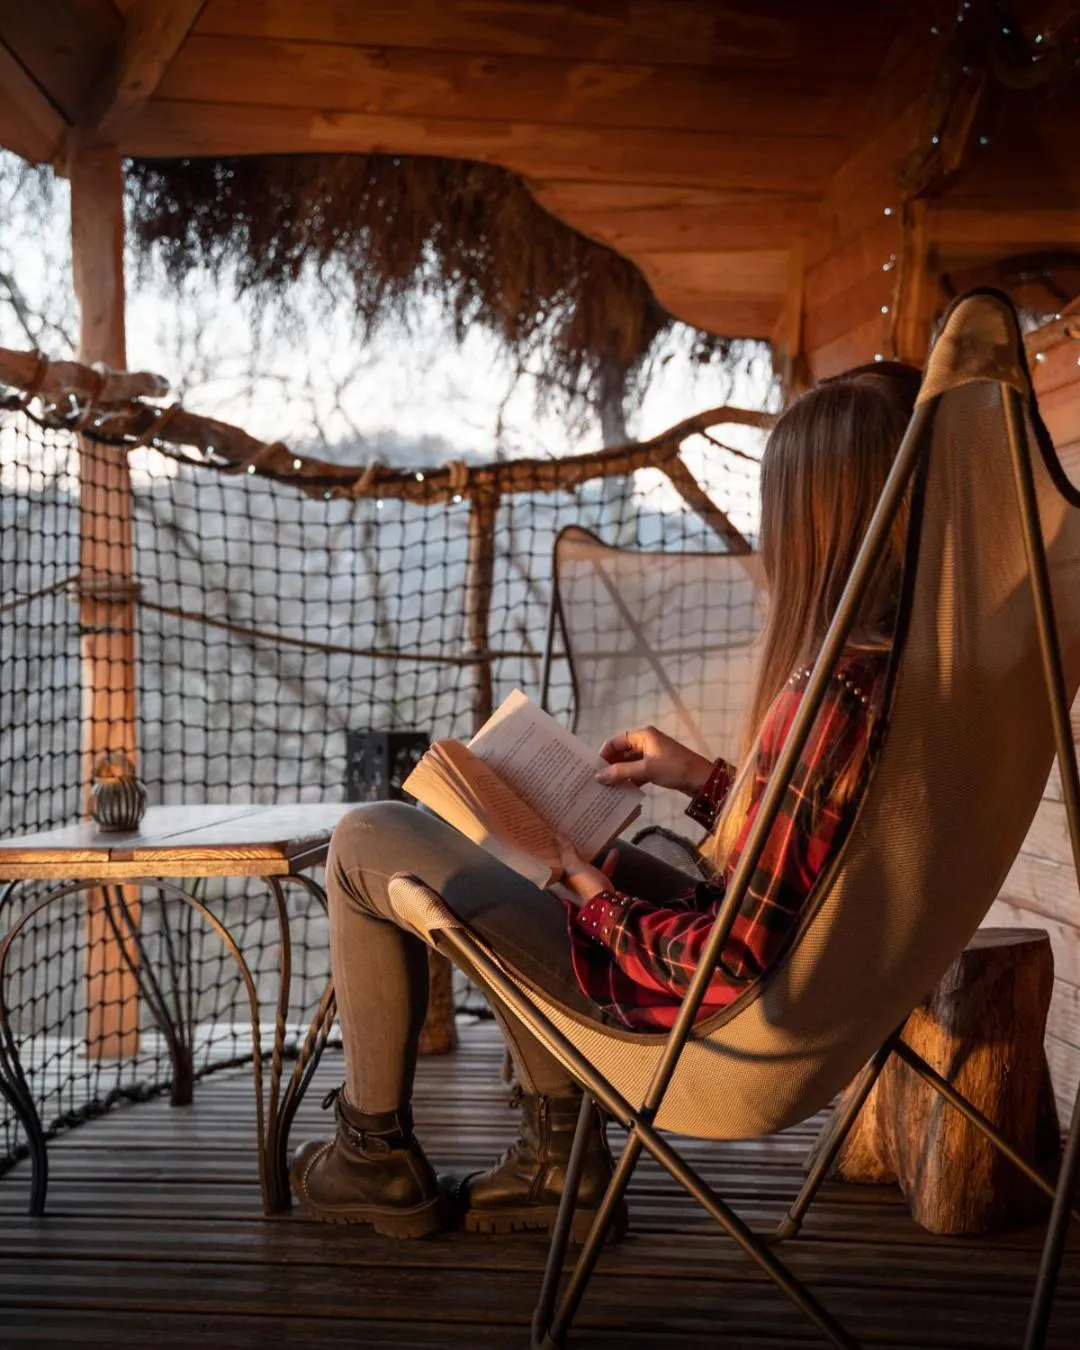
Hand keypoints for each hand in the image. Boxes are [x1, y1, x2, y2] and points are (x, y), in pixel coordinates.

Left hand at [556, 835, 617, 907]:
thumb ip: (566, 851)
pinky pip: (602, 871)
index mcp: (559, 882)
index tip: (552, 840)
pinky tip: (613, 851)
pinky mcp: (600, 887)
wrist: (609, 905)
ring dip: (589, 855)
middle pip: (568, 865)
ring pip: (585, 867)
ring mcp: (586, 886)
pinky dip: (607, 862)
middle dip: (570, 852)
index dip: (551, 853)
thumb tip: (558, 836)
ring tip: (590, 841)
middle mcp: (570, 885)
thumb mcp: (574, 866)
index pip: (552, 865)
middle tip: (570, 836)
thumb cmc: (587, 887)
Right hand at [595, 725, 712, 795]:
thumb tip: (598, 776)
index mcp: (643, 736)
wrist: (702, 780)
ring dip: (620, 774)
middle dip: (610, 766)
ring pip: (629, 763)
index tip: (594, 769)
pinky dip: (630, 779)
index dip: (604, 754)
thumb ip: (620, 772)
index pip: (616, 741)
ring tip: (606, 788)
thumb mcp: (646, 770)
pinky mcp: (657, 767)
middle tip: (597, 781)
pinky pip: (638, 771)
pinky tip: (622, 791)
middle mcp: (646, 742)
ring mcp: (652, 755)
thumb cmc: (674, 769)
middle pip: (622, 752)